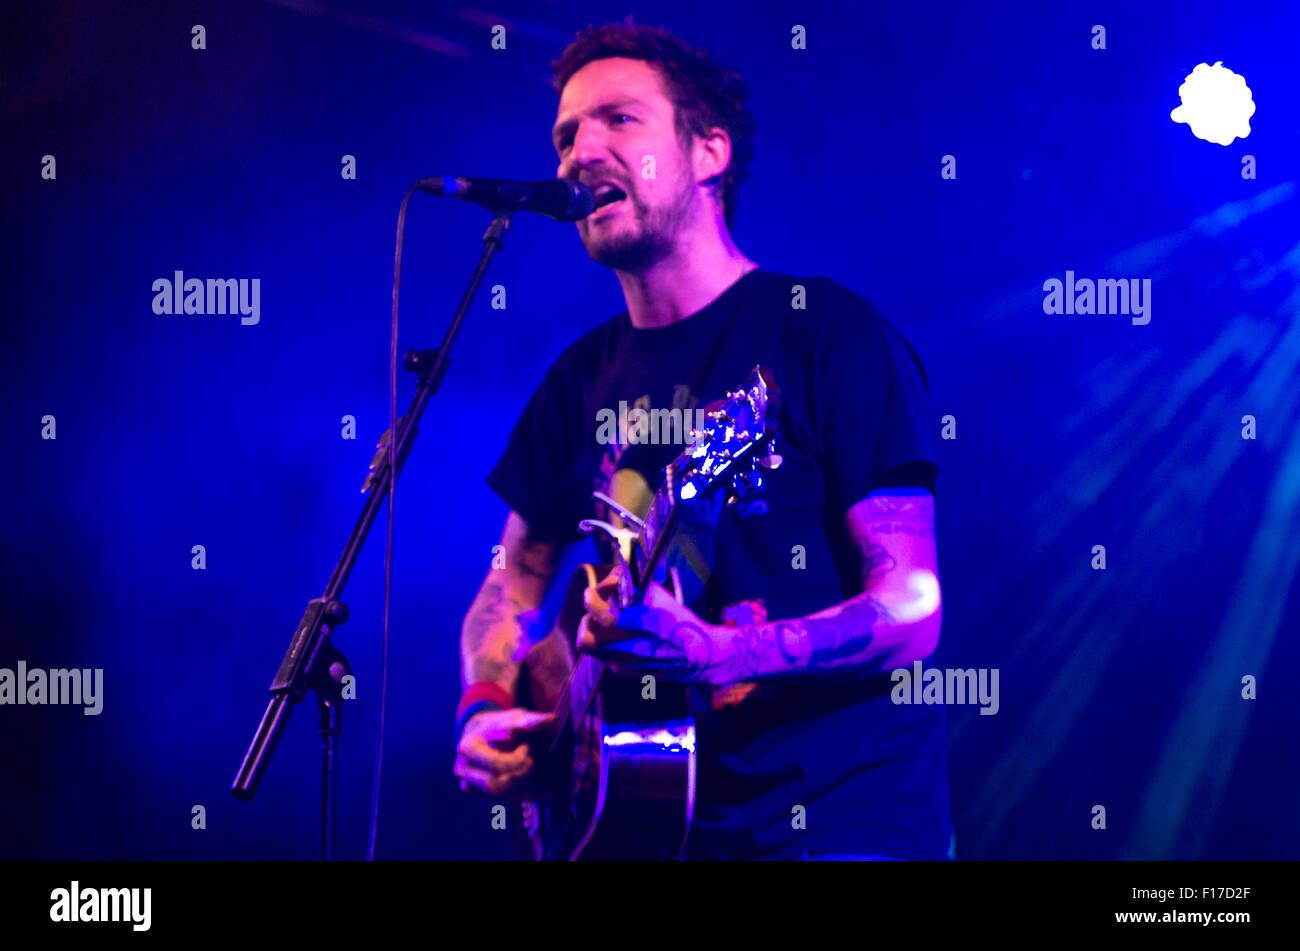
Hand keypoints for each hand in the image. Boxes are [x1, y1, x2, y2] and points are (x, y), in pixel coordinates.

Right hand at [454, 707, 555, 798]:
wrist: (478, 733)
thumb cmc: (498, 724)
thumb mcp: (513, 718)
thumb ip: (531, 721)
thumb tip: (552, 719)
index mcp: (469, 747)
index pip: (495, 762)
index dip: (516, 759)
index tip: (527, 748)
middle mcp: (464, 767)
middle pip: (494, 782)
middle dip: (518, 774)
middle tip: (531, 761)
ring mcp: (469, 782)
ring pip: (497, 793)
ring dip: (521, 786)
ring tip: (536, 773)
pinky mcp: (480, 793)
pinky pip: (504, 799)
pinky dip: (527, 795)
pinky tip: (548, 792)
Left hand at [577, 565, 718, 683]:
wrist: (699, 656)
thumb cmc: (679, 622)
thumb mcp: (661, 597)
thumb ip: (634, 585)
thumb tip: (614, 574)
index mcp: (647, 624)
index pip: (607, 617)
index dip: (592, 600)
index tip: (592, 593)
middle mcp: (634, 647)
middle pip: (587, 639)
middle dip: (587, 620)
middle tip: (597, 612)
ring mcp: (628, 663)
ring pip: (590, 649)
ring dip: (592, 632)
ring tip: (604, 623)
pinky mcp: (625, 672)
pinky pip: (602, 656)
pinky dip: (604, 643)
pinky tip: (618, 636)